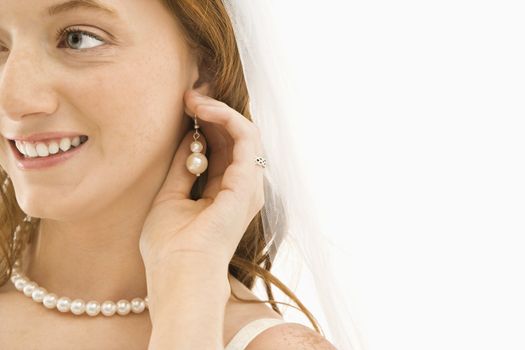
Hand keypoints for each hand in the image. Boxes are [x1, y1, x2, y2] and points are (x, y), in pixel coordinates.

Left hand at [139, 89, 265, 271]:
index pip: (222, 149)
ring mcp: (248, 185)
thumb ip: (182, 168)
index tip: (183, 107)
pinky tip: (203, 109)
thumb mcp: (170, 197)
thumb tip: (188, 139)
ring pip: (244, 132)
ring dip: (219, 111)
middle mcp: (241, 188)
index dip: (205, 125)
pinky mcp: (247, 182)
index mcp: (224, 194)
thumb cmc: (171, 246)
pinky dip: (227, 118)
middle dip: (212, 113)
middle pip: (234, 138)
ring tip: (192, 98)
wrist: (178, 272)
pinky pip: (246, 138)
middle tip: (188, 95)